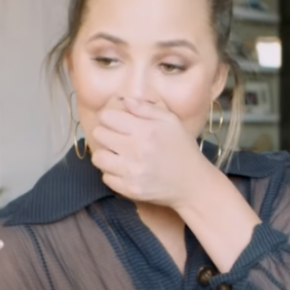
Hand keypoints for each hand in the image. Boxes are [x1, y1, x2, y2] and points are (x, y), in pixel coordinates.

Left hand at [90, 98, 208, 207]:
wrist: (192, 183)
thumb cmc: (182, 149)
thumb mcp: (171, 121)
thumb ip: (146, 109)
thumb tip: (124, 101)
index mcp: (144, 130)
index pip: (107, 117)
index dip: (109, 117)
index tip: (115, 122)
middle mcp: (135, 151)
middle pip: (99, 135)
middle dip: (106, 133)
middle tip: (116, 137)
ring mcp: (131, 172)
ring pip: (97, 157)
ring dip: (105, 154)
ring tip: (116, 154)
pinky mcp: (129, 189)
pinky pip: (106, 177)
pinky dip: (112, 173)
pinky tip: (124, 169)